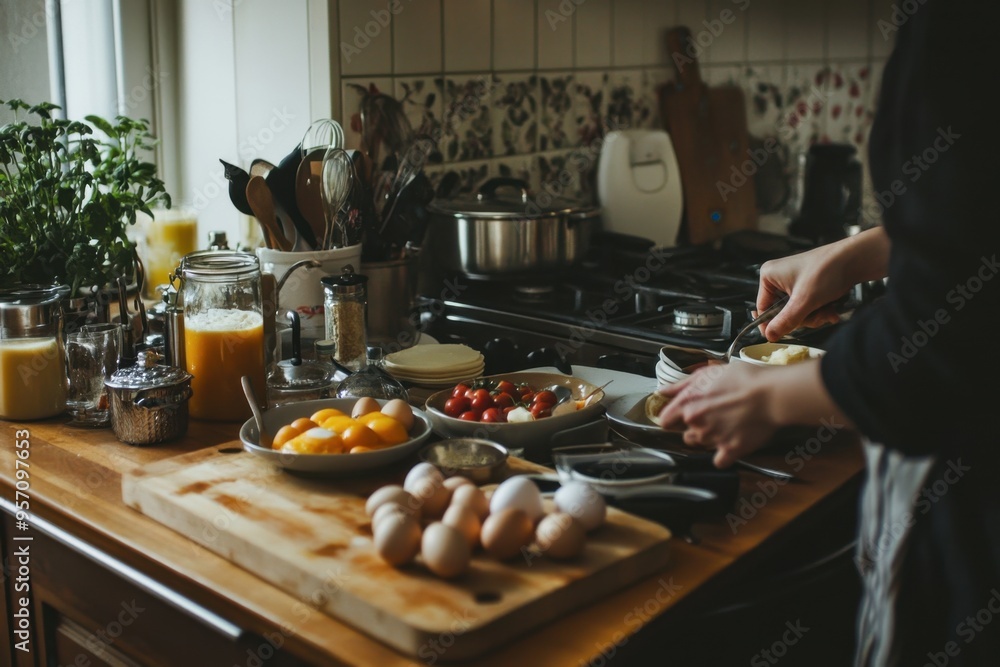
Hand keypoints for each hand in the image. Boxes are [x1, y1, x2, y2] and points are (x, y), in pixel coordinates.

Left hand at [656, 362, 777, 468]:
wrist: (771, 393)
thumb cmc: (742, 378)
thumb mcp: (708, 373)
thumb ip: (681, 385)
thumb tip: (663, 391)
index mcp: (688, 404)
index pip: (665, 421)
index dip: (672, 419)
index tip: (680, 417)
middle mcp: (696, 424)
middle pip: (686, 434)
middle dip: (696, 428)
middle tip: (714, 416)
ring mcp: (713, 439)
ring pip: (702, 445)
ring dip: (710, 439)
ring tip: (727, 425)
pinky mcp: (730, 450)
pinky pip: (719, 461)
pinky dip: (724, 455)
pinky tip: (732, 443)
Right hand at [758, 227, 890, 340]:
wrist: (855, 259)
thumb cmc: (826, 270)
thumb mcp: (803, 301)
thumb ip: (785, 321)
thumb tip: (769, 336)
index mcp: (769, 276)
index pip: (762, 308)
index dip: (772, 324)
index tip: (779, 336)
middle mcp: (779, 278)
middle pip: (781, 312)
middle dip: (801, 318)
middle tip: (816, 316)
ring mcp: (794, 282)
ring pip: (796, 312)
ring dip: (813, 316)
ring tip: (826, 311)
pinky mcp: (807, 286)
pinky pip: (807, 306)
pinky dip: (819, 310)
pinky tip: (830, 310)